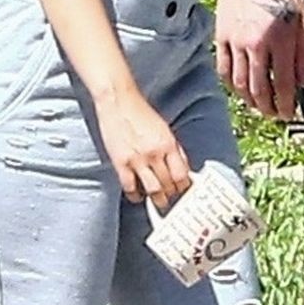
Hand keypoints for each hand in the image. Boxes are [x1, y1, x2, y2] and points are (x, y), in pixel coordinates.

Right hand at [93, 85, 191, 204]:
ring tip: (159, 203)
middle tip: (173, 199)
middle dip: (172, 195)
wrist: (118, 101)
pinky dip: (135, 195)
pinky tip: (138, 195)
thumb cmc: (139, 111)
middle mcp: (155, 153)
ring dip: (158, 200)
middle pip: (169, 184)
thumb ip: (174, 148)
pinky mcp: (121, 162)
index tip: (184, 191)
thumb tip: (183, 167)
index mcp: (168, 144)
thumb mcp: (164, 128)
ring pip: (153, 190)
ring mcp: (137, 159)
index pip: (182, 174)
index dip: (185, 187)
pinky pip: (130, 187)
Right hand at [214, 0, 303, 121]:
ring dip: (250, 101)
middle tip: (274, 114)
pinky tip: (238, 89)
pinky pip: (224, 68)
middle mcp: (257, 45)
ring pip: (240, 83)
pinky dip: (230, 84)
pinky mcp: (221, 35)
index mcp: (281, 41)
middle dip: (268, 108)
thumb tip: (303, 82)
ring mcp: (236, 41)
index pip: (284, 84)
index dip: (287, 104)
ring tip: (258, 106)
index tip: (288, 113)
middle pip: (260, 90)